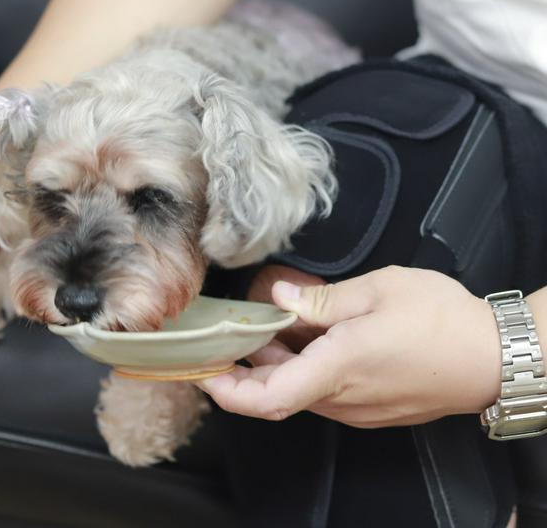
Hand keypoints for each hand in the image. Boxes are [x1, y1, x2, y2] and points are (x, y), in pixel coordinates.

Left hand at [197, 265, 501, 426]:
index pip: (267, 398)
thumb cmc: (440, 318)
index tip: (203, 371)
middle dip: (245, 369)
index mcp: (338, 367)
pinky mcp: (372, 407)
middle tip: (228, 334)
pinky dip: (303, 367)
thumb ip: (322, 299)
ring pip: (300, 391)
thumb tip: (279, 298)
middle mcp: (342, 396)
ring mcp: (358, 407)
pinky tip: (306, 334)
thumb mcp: (378, 290)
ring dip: (275, 364)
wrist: (494, 357)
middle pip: (276, 394)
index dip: (228, 391)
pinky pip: (324, 391)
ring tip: (267, 324)